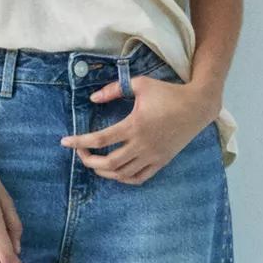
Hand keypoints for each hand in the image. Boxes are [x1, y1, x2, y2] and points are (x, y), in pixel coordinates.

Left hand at [60, 76, 215, 183]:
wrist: (197, 107)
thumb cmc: (168, 93)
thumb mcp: (140, 84)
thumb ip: (114, 89)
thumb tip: (93, 99)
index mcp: (135, 125)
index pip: (100, 139)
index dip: (79, 142)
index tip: (65, 142)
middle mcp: (142, 144)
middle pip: (109, 163)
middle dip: (89, 161)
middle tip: (80, 153)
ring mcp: (153, 156)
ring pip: (122, 174)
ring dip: (104, 171)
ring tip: (95, 163)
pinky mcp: (161, 162)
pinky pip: (139, 178)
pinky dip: (123, 178)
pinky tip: (115, 171)